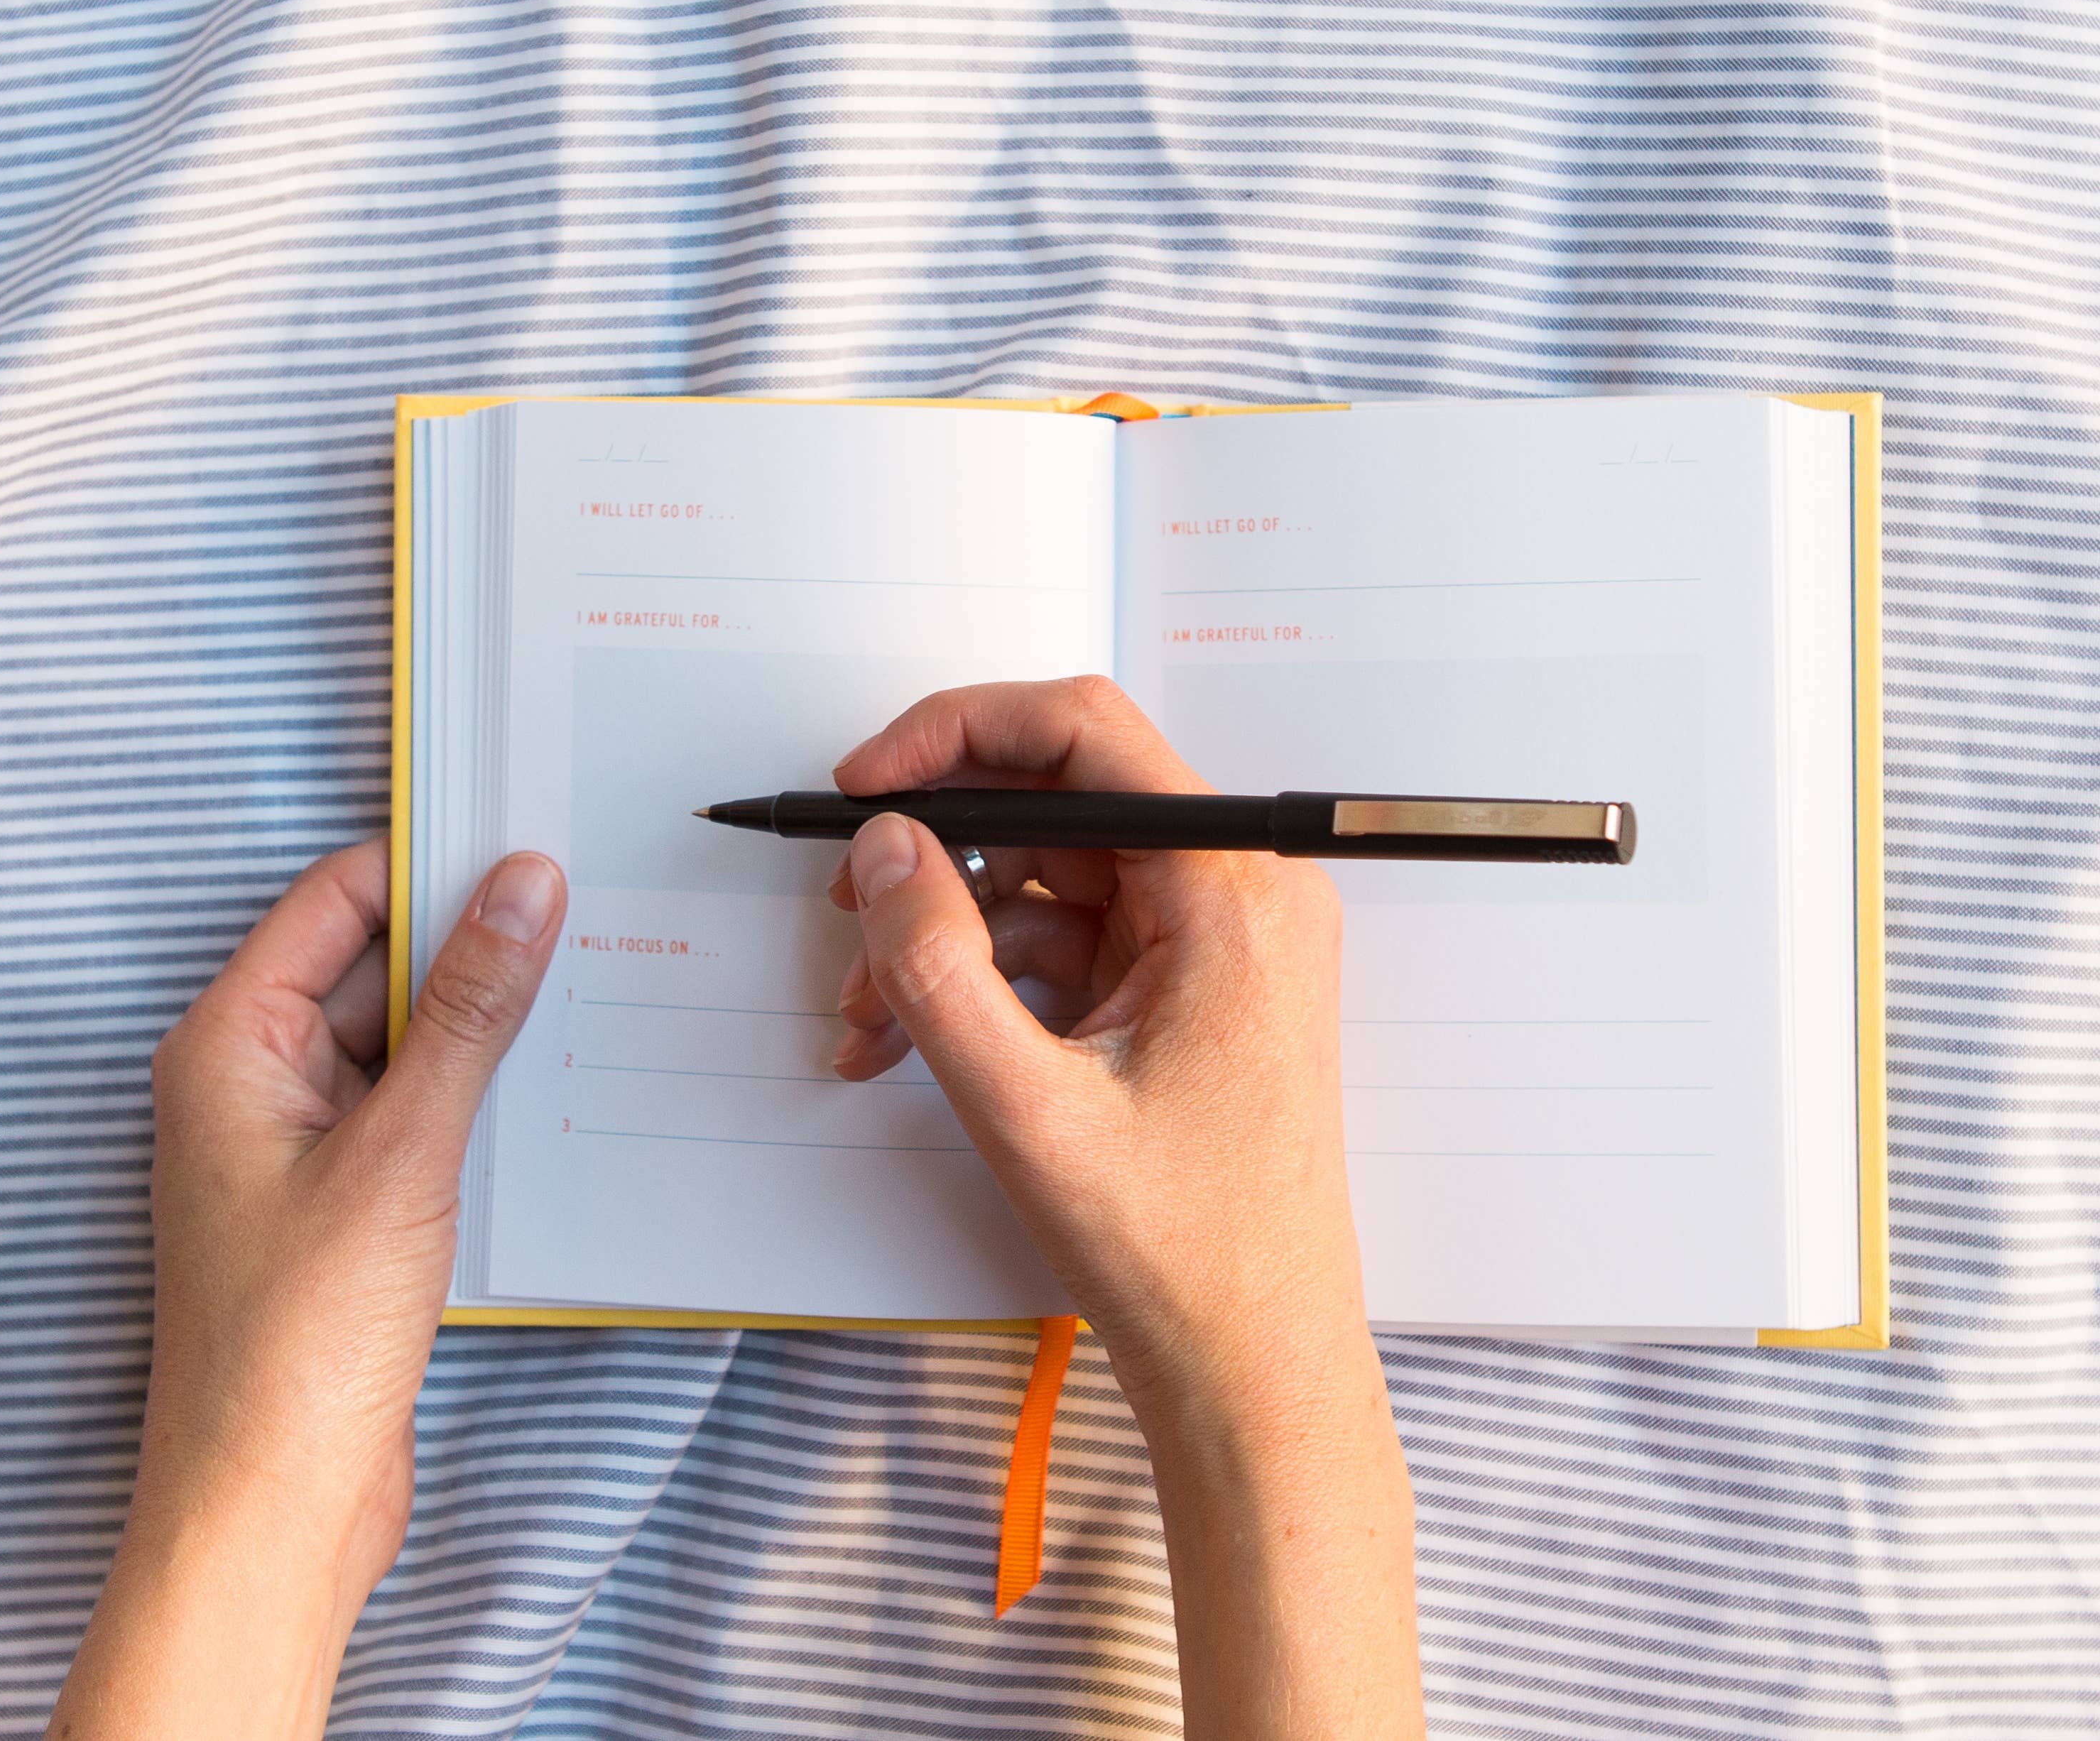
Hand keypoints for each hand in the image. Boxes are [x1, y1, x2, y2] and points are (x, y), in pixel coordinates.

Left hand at [51, 841, 565, 1740]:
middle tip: (592, 919)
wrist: (276, 1505)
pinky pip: (420, 1112)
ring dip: (488, 1030)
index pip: (338, 897)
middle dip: (477, 948)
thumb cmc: (297, 1340)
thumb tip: (524, 885)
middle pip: (379, 964)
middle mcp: (257, 1081)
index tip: (537, 847)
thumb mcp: (402, 1150)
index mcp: (231, 1044)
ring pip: (410, 1042)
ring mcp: (302, 1145)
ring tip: (593, 1000)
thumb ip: (468, 1008)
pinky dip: (481, 1100)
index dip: (435, 865)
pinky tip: (556, 1097)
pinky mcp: (347, 1204)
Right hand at [827, 677, 1354, 1408]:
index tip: (863, 783)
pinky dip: (987, 978)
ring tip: (868, 1017)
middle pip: (1061, 803)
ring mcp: (1217, 941)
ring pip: (1051, 877)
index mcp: (1232, 890)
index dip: (956, 734)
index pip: (1085, 733)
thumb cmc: (1179, 1251)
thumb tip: (884, 846)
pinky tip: (909, 1040)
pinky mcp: (1189, 989)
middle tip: (846, 910)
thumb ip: (937, 964)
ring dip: (948, 931)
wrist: (1253, 1364)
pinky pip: (1070, 940)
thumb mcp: (1025, 1106)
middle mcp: (1240, 891)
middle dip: (938, 853)